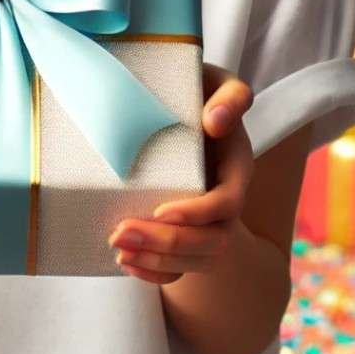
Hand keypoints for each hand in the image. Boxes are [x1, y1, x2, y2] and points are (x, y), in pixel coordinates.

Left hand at [107, 63, 254, 284]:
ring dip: (156, 260)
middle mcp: (225, 199)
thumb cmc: (200, 88)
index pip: (227, 204)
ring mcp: (206, 220)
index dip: (197, 214)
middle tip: (120, 232)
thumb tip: (216, 122)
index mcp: (237, 168)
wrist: (181, 102)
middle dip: (168, 244)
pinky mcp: (186, 230)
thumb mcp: (218, 82)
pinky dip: (154, 271)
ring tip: (117, 247)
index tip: (160, 210)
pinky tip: (125, 263)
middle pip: (211, 242)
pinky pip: (179, 266)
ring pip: (195, 260)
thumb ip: (230, 95)